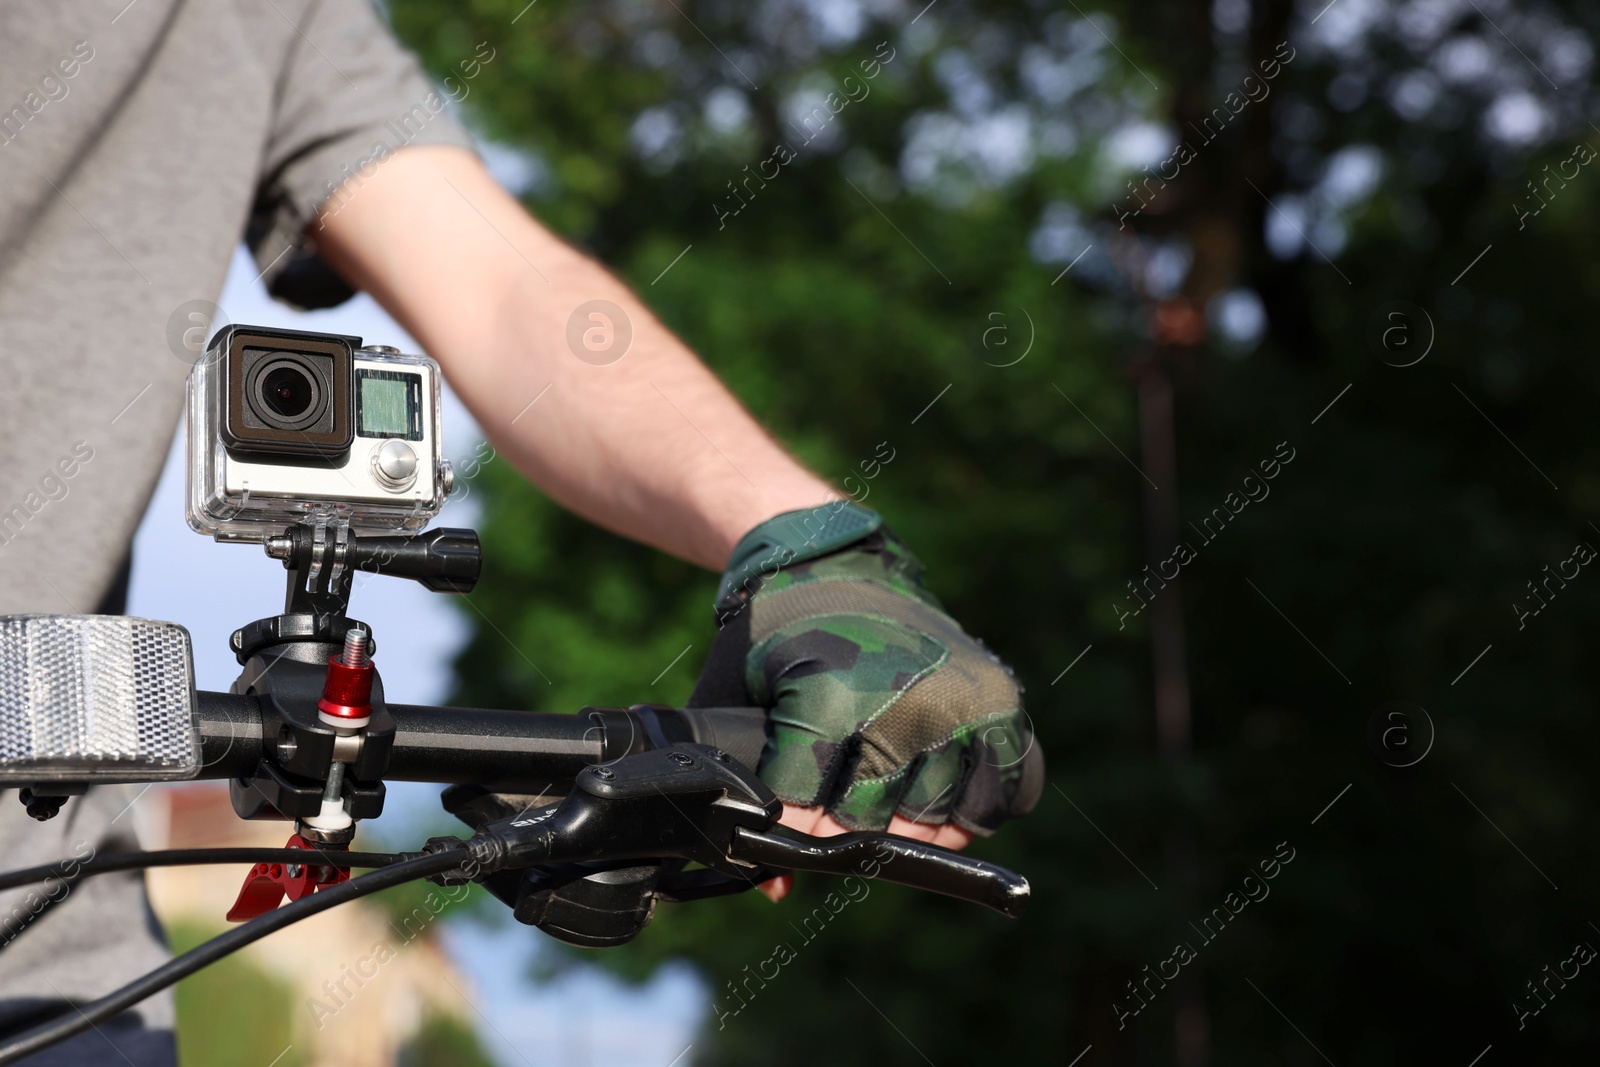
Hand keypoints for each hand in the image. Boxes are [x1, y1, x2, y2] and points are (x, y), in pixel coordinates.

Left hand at [689, 510, 1042, 902]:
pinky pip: (1003, 790)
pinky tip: (937, 787)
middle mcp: (905, 702)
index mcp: (829, 696)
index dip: (791, 827)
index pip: (809, 814)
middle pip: (873, 822)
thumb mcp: (730, 698)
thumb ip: (736, 785)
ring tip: (881, 793)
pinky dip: (974, 804)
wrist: (836, 564)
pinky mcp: (1001, 700)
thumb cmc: (773, 635)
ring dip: (908, 821)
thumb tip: (771, 888)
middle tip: (831, 802)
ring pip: (939, 817)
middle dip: (844, 827)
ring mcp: (961, 701)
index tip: (784, 817)